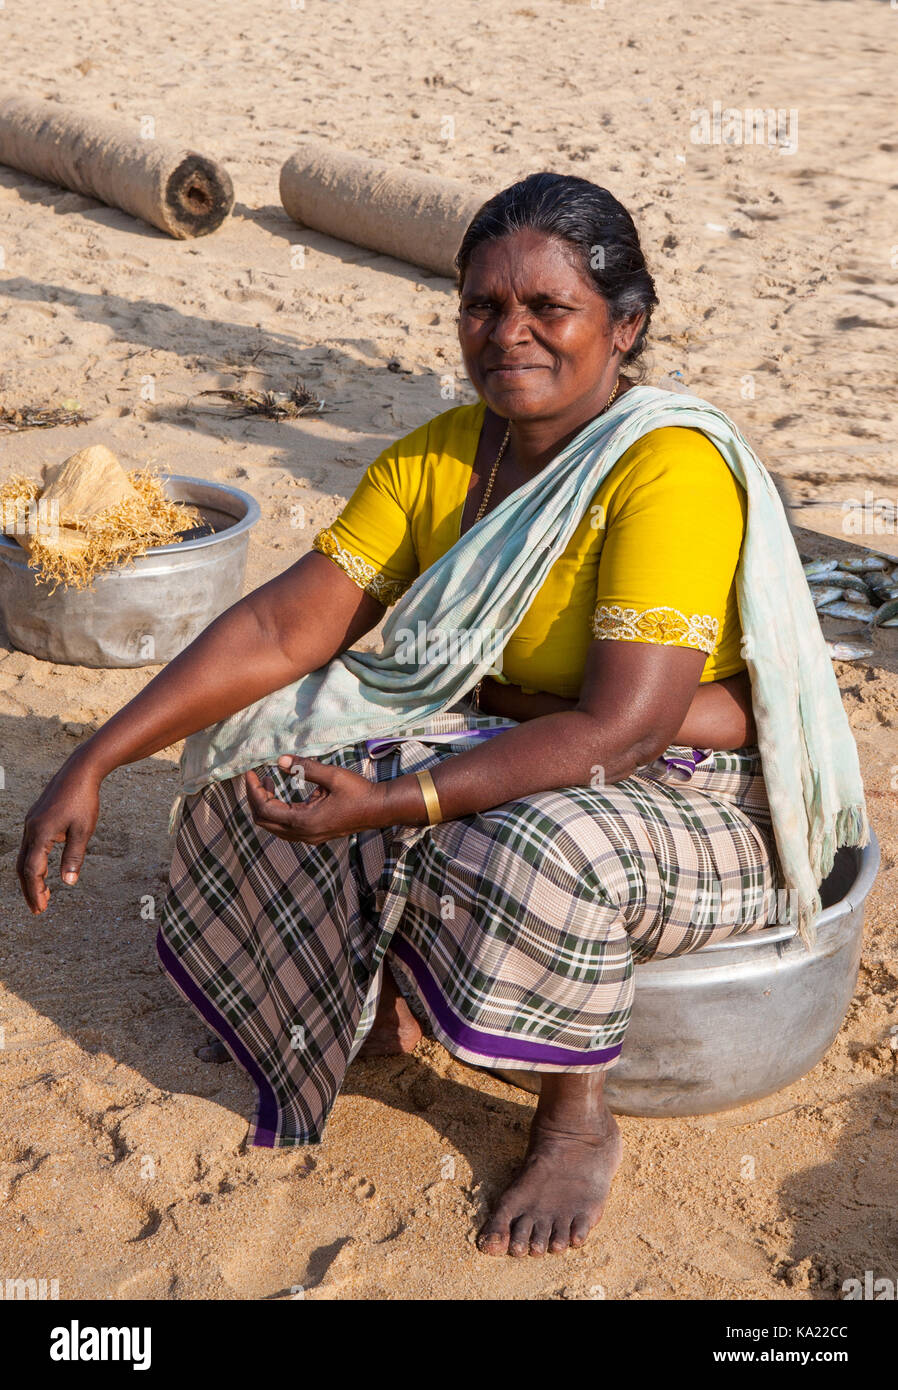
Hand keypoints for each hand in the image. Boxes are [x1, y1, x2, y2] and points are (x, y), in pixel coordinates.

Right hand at [17, 753, 102, 914]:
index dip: (36, 891)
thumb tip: (69, 882)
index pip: (33, 870)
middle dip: (30, 889)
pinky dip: (35, 862)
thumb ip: (74, 857)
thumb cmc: (83, 800)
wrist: (79, 772)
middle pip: (23, 866)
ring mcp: (31, 823)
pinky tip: (46, 870)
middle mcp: (30, 829)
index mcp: (41, 833)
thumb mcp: (83, 830)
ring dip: (32, 877)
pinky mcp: (35, 819)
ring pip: (24, 857)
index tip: (41, 908)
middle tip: (39, 909)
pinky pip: (30, 846)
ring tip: (44, 894)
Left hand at [244, 756, 389, 843]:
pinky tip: (281, 795)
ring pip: (273, 827)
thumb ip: (305, 767)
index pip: (265, 809)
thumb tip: (280, 760)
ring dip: (265, 806)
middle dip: (255, 798)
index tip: (251, 773)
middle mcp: (303, 834)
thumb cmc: (358, 792)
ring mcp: (308, 837)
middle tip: (256, 777)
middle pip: (264, 821)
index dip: (253, 790)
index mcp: (304, 821)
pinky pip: (285, 827)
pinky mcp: (314, 834)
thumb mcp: (332, 775)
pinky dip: (277, 811)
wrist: (379, 809)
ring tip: (268, 783)